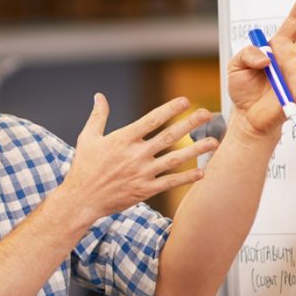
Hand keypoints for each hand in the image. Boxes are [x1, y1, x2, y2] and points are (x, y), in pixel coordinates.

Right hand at [60, 95, 219, 221]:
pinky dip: (186, 178)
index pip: (151, 120)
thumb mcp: (87, 138)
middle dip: (189, 124)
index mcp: (123, 139)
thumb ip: (98, 116)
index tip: (186, 101)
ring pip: (174, 160)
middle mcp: (136, 155)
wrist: (82, 199)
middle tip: (207, 114)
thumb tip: (99, 96)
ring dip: (195, 150)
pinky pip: (169, 183)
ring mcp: (142, 173)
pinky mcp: (145, 190)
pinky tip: (201, 172)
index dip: (170, 109)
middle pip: (168, 136)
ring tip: (213, 142)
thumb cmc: (84, 167)